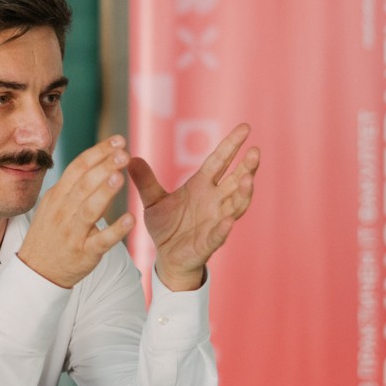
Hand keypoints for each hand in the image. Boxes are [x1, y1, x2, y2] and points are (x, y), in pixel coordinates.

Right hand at [17, 135, 136, 288]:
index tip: (118, 140)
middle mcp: (64, 211)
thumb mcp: (53, 204)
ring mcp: (73, 233)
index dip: (99, 152)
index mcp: (58, 196)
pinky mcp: (84, 253)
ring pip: (89, 209)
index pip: (78, 167)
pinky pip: (100, 241)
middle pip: (84, 183)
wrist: (37, 271)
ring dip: (105, 192)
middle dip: (104, 166)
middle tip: (124, 153)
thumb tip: (94, 158)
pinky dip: (115, 230)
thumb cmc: (50, 234)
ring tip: (121, 177)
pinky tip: (130, 219)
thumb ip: (72, 184)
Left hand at [129, 123, 258, 291]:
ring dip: (242, 193)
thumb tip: (129, 158)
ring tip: (248, 179)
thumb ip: (145, 181)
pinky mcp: (208, 242)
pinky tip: (228, 221)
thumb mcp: (152, 200)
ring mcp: (215, 220)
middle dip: (246, 166)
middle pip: (234, 180)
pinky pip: (218, 234)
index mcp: (202, 185)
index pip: (220, 161)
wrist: (166, 257)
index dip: (232, 145)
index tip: (245, 128)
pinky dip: (223, 228)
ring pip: (234, 205)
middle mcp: (214, 200)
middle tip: (255, 151)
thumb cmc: (166, 227)